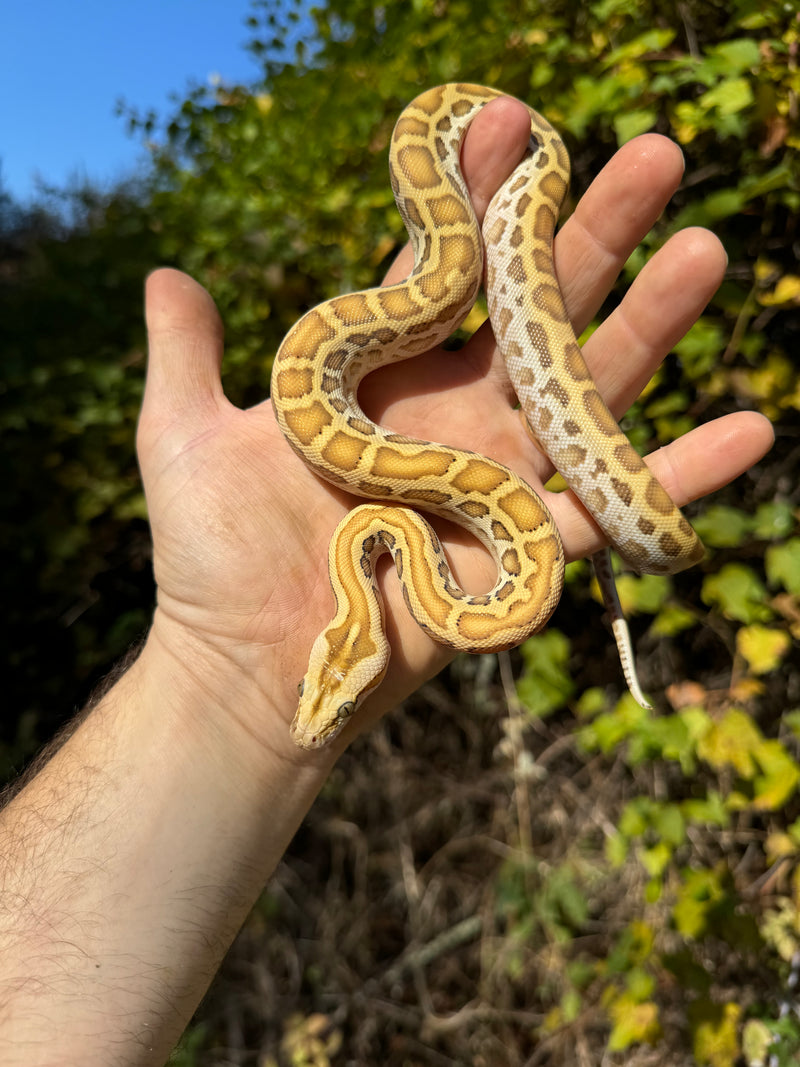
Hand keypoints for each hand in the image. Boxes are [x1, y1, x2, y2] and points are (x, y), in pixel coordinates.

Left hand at [139, 97, 773, 759]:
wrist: (249, 669)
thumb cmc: (213, 559)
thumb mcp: (183, 441)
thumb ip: (186, 357)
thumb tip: (165, 274)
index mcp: (385, 377)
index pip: (446, 269)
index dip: (479, 198)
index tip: (514, 121)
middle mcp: (455, 414)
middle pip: (538, 310)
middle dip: (595, 232)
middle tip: (656, 156)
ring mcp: (498, 477)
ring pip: (589, 392)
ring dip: (653, 327)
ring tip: (706, 253)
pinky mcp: (525, 549)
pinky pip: (615, 509)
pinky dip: (682, 476)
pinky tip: (753, 428)